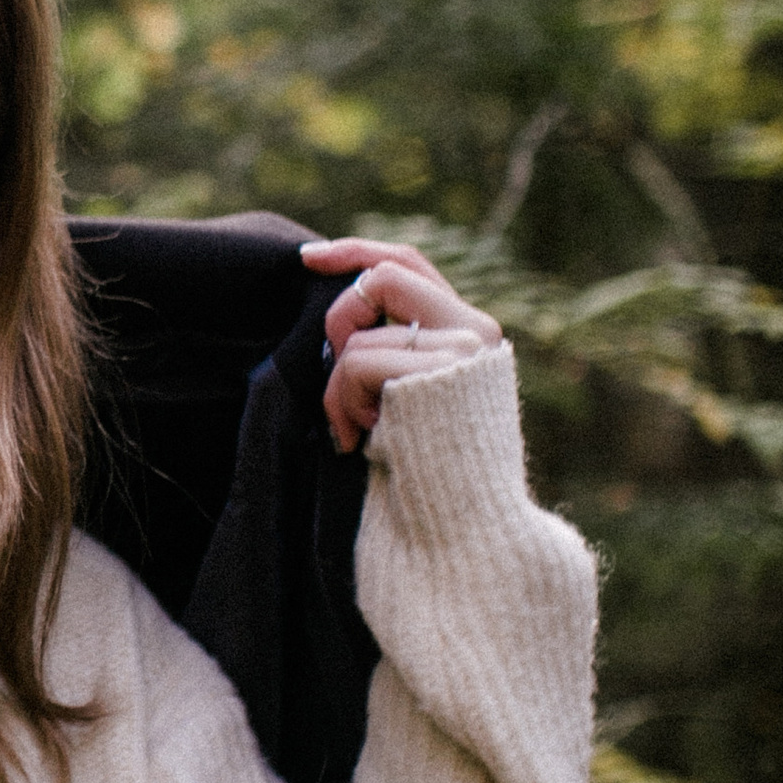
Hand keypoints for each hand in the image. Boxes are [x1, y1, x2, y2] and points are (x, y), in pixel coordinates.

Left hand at [300, 235, 501, 456]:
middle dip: (338, 321)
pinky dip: (342, 401)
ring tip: (356, 429)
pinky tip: (360, 438)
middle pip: (382, 277)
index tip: (306, 259)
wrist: (456, 530)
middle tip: (335, 373)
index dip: (354, 252)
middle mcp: (476, 331)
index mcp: (468, 332)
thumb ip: (390, 345)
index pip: (406, 264)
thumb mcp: (400, 396)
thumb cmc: (418, 474)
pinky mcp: (441, 370)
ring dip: (337, 386)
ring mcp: (463, 348)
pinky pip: (357, 361)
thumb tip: (341, 300)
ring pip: (360, 333)